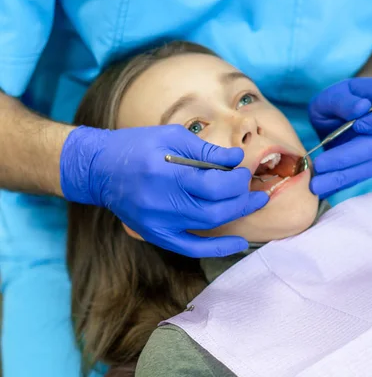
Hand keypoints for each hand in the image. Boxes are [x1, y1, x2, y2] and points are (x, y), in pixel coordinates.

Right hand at [60, 124, 267, 257]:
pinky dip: (217, 248)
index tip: (243, 172)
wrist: (99, 168)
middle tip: (257, 192)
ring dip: (235, 216)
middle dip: (242, 201)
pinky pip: (191, 248)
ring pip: (208, 226)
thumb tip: (236, 159)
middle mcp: (162, 203)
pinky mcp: (155, 234)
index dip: (236, 181)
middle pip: (215, 210)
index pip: (213, 186)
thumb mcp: (171, 137)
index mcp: (166, 175)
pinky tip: (239, 244)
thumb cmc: (136, 146)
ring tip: (254, 205)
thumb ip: (206, 151)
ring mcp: (158, 223)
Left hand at [308, 77, 371, 197]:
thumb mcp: (338, 91)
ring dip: (340, 177)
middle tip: (320, 164)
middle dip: (347, 157)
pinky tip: (321, 188)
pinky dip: (338, 184)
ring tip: (315, 184)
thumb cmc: (343, 98)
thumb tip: (360, 109)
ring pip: (367, 168)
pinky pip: (358, 178)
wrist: (345, 112)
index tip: (357, 125)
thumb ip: (345, 99)